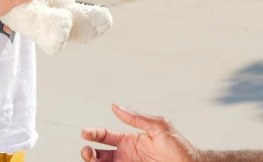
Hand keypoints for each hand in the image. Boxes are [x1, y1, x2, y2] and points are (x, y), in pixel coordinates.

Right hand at [81, 104, 198, 161]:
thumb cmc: (178, 145)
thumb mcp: (158, 126)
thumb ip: (137, 118)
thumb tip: (116, 106)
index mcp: (130, 139)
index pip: (106, 136)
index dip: (94, 134)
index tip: (85, 133)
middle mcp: (126, 154)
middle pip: (100, 154)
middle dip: (89, 152)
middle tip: (86, 151)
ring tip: (90, 159)